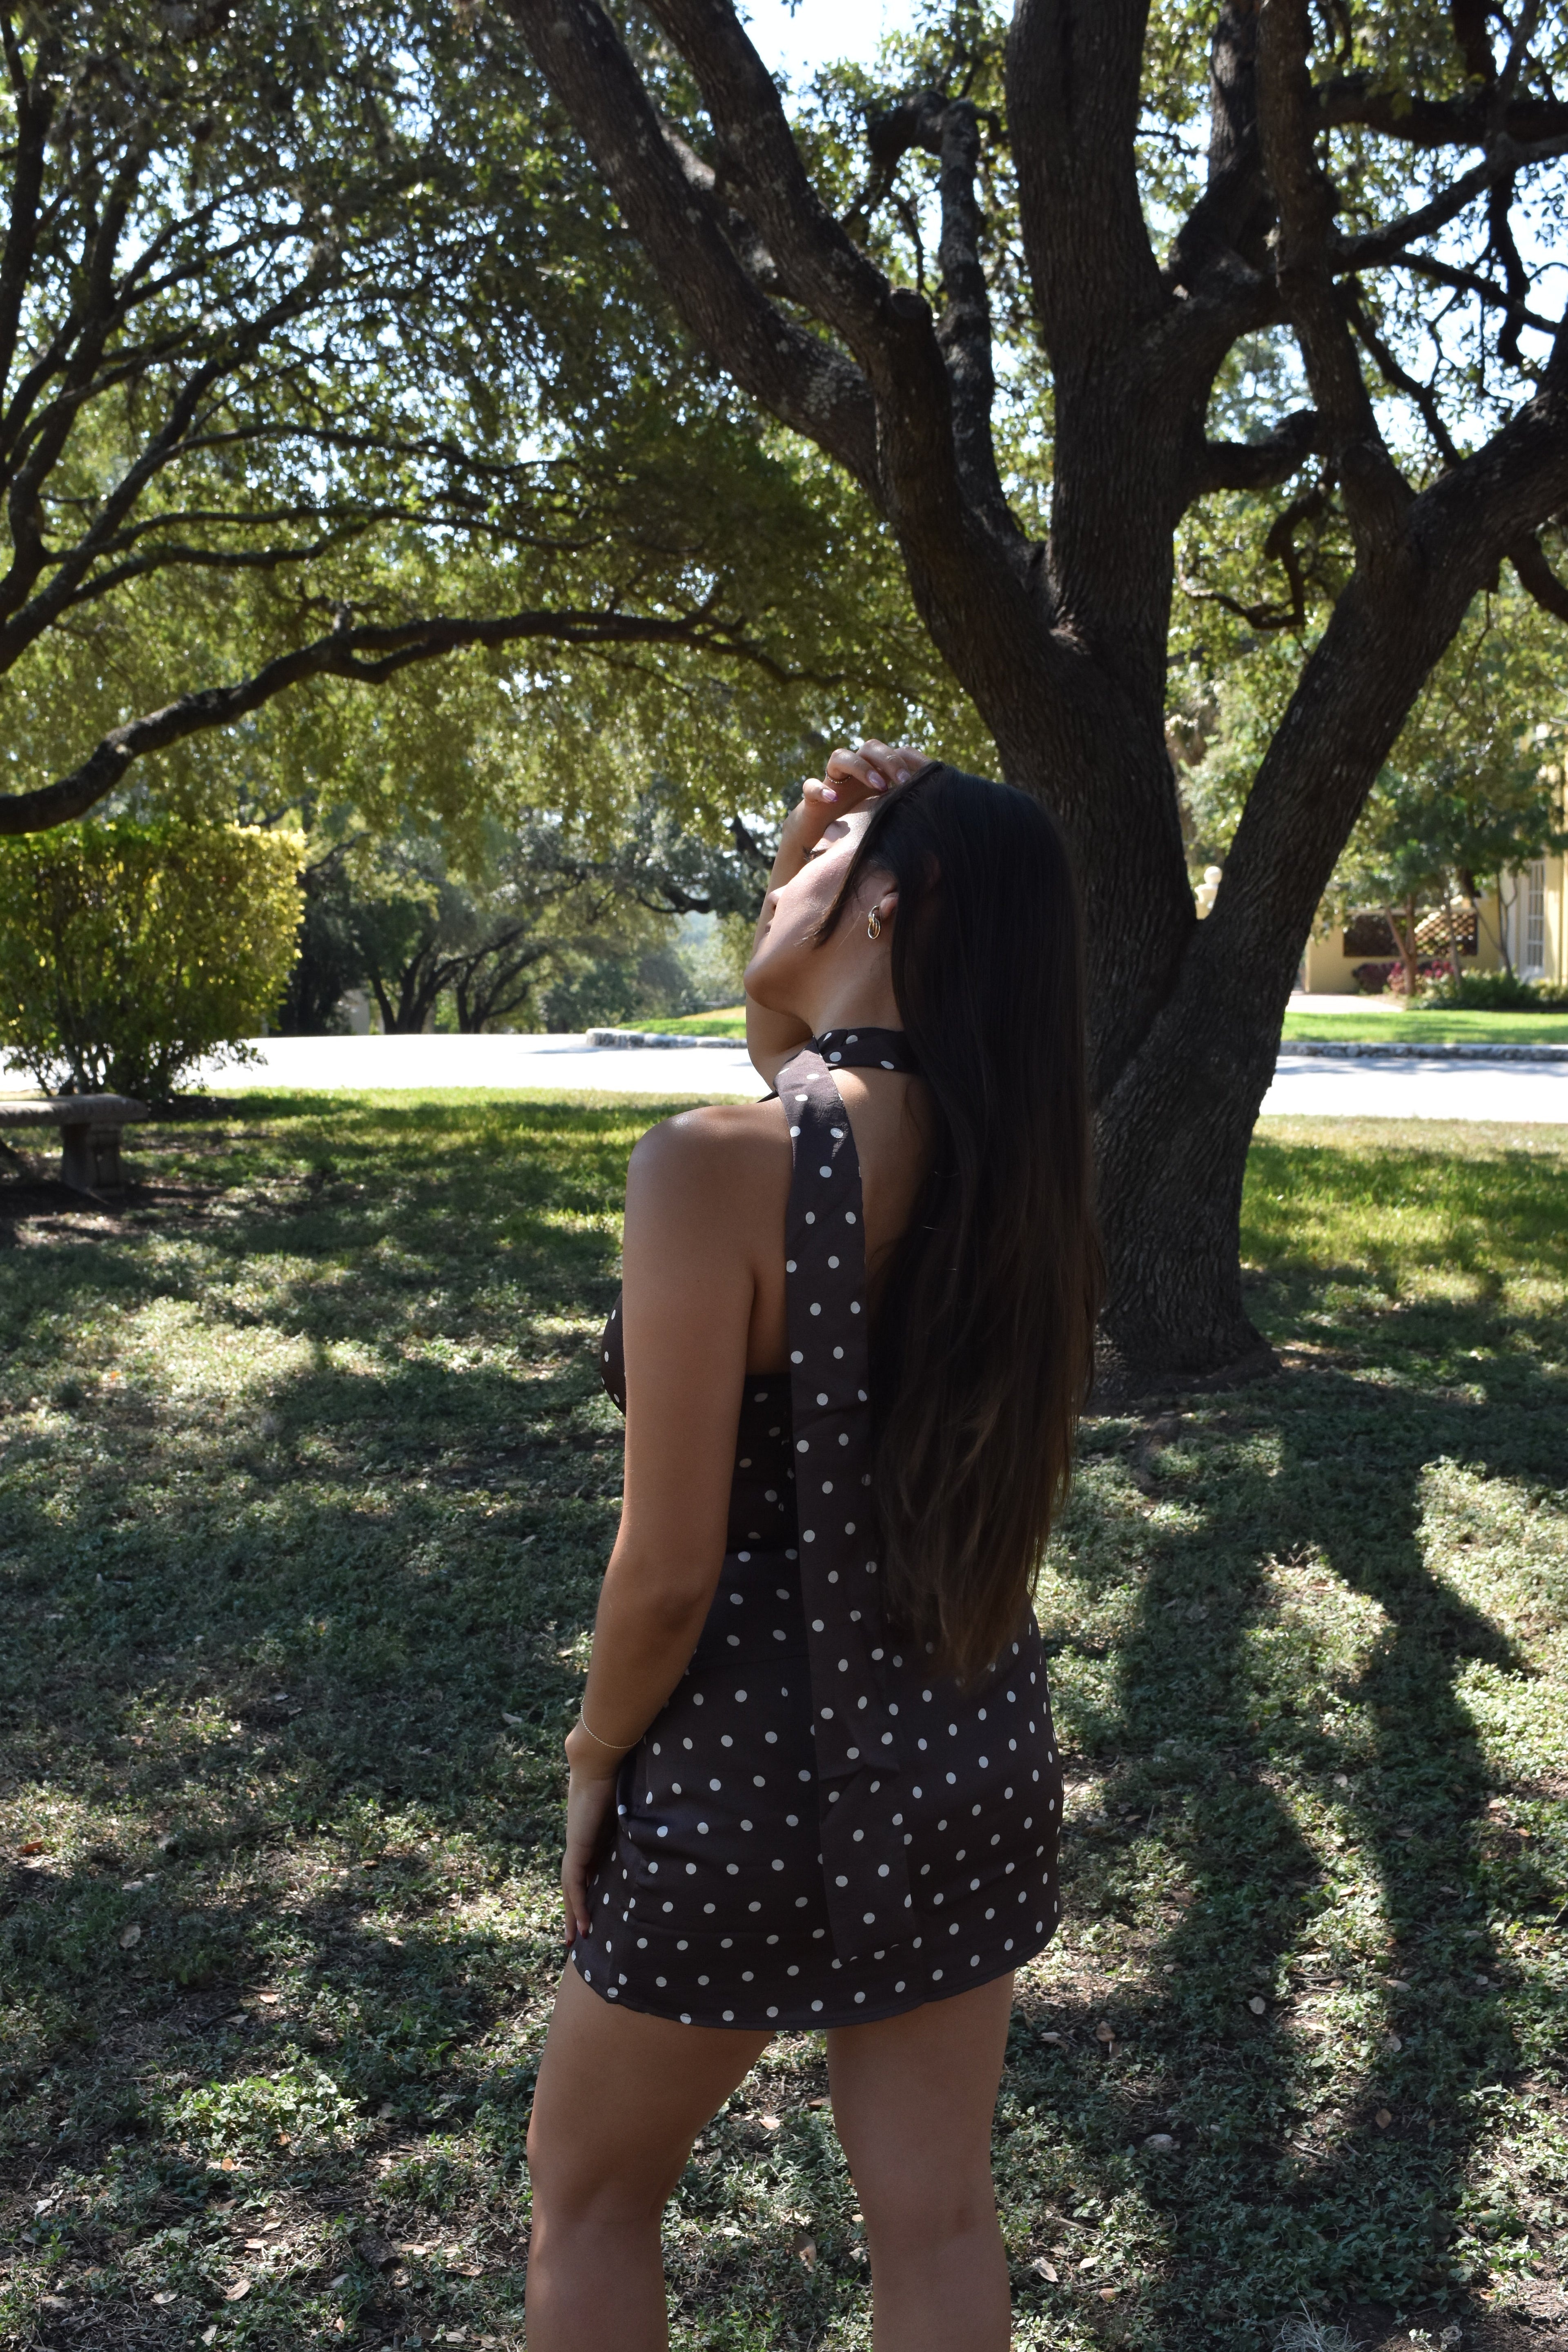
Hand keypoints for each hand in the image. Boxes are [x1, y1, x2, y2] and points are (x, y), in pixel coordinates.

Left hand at [560, 1729, 624, 1946]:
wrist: (599, 1760)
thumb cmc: (620, 1773)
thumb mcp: (633, 1805)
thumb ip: (642, 1817)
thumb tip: (671, 1821)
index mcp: (595, 1833)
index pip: (590, 1868)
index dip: (590, 1888)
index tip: (595, 1907)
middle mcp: (582, 1841)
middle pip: (576, 1882)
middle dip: (576, 1908)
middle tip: (577, 1935)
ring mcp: (577, 1845)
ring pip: (572, 1887)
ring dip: (574, 1912)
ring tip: (576, 1938)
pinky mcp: (577, 1846)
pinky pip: (575, 1882)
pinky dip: (577, 1903)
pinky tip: (581, 1923)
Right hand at [776, 738, 928, 874]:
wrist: (825, 840)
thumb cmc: (864, 827)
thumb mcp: (891, 818)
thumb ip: (910, 810)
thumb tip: (943, 812)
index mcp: (878, 772)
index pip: (895, 752)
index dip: (911, 758)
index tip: (928, 777)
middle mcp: (856, 771)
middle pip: (870, 747)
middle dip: (889, 760)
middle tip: (905, 780)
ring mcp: (833, 781)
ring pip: (840, 756)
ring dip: (861, 767)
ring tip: (878, 786)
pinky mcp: (813, 797)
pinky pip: (810, 786)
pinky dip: (820, 790)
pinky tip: (833, 800)